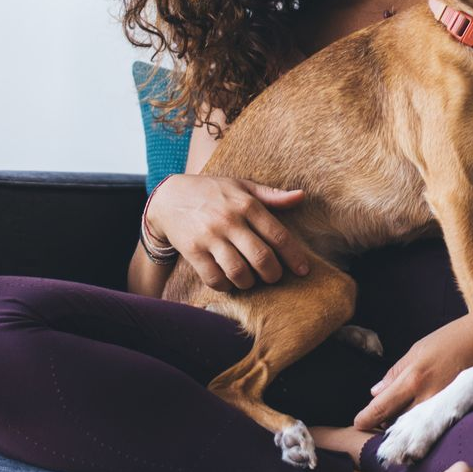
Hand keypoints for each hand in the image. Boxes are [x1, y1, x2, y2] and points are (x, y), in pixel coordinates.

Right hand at [145, 174, 313, 292]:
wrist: (169, 197)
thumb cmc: (213, 192)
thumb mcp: (242, 186)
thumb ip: (272, 195)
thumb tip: (301, 197)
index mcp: (247, 205)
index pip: (278, 235)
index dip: (294, 257)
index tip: (303, 270)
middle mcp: (230, 221)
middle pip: (261, 257)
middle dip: (273, 274)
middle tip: (274, 277)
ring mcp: (210, 237)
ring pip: (238, 272)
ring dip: (249, 282)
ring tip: (252, 279)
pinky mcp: (192, 251)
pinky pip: (214, 278)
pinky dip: (225, 285)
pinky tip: (229, 281)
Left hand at [354, 305, 472, 430]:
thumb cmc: (453, 338)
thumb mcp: (418, 349)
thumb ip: (396, 373)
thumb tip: (376, 393)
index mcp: (413, 378)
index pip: (382, 407)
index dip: (367, 419)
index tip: (357, 424)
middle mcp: (427, 396)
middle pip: (396, 424)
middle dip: (384, 429)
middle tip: (374, 431)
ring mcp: (444, 406)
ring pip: (415, 428)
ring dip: (403, 430)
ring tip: (395, 431)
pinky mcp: (458, 410)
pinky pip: (434, 425)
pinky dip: (423, 428)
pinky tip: (419, 427)